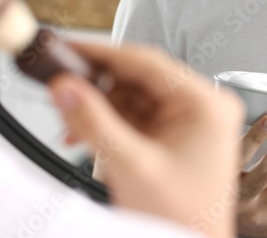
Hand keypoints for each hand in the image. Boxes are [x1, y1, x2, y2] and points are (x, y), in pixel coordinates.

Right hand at [47, 42, 243, 237]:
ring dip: (100, 108)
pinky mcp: (177, 136)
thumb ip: (93, 122)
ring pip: (134, 97)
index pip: (146, 62)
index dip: (102, 53)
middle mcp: (203, 106)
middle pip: (138, 79)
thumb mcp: (130, 166)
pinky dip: (110, 124)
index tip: (69, 47)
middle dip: (97, 88)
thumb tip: (65, 86)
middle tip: (60, 88)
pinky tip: (85, 135)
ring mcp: (191, 121)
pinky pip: (138, 117)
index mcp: (205, 104)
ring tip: (71, 123)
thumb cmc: (181, 220)